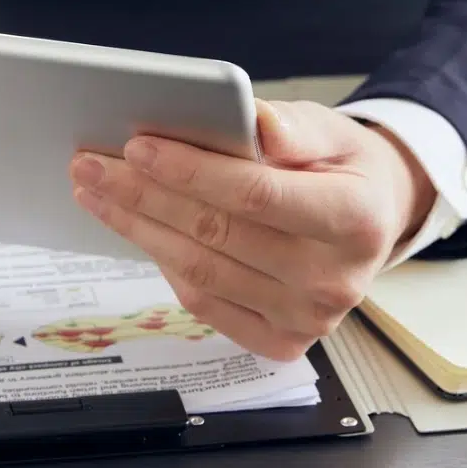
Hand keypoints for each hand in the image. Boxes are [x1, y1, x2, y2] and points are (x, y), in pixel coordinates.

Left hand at [68, 100, 435, 360]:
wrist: (374, 221)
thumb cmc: (342, 168)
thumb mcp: (333, 131)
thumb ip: (295, 127)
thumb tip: (258, 125)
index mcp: (356, 218)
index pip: (258, 195)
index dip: (192, 172)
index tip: (137, 145)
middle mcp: (336, 279)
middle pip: (218, 234)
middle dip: (144, 195)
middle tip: (92, 164)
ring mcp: (309, 319)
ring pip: (201, 273)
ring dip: (139, 229)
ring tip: (97, 192)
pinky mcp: (283, 342)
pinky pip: (206, 305)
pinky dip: (164, 265)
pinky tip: (136, 230)